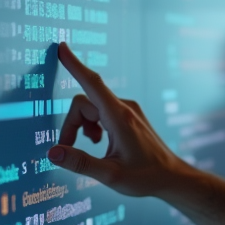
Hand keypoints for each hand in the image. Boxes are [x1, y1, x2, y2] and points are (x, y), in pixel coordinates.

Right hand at [49, 42, 191, 197]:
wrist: (172, 177)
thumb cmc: (146, 177)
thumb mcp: (110, 175)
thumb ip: (80, 163)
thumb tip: (52, 153)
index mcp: (120, 118)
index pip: (92, 84)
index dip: (75, 65)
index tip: (62, 47)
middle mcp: (125, 108)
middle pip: (84, 103)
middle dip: (72, 124)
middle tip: (70, 148)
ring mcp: (128, 110)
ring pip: (91, 108)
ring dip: (83, 126)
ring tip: (93, 147)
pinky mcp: (129, 116)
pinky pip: (102, 112)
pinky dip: (93, 125)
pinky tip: (100, 143)